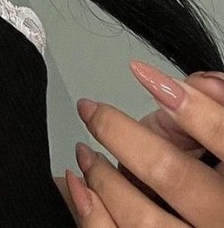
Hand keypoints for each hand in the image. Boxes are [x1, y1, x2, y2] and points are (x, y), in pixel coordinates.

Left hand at [64, 63, 223, 223]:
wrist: (202, 222)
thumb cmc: (212, 184)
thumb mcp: (219, 141)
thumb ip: (212, 109)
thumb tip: (200, 83)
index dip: (191, 106)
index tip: (144, 74)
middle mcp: (220, 220)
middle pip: (169, 173)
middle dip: (120, 135)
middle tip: (92, 112)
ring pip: (141, 218)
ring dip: (101, 177)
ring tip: (85, 154)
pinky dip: (90, 214)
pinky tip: (78, 188)